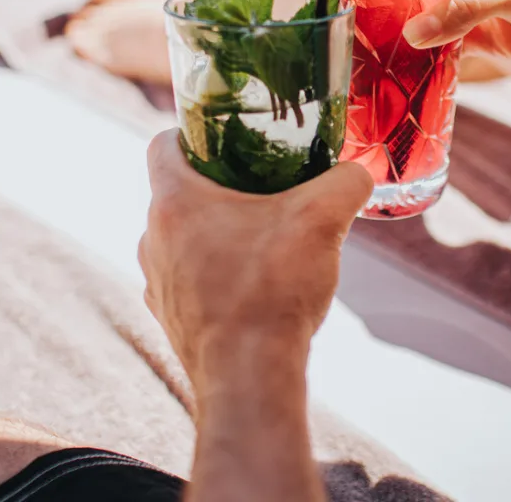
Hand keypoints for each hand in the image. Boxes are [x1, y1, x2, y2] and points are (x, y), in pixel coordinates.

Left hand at [138, 130, 372, 388]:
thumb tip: (358, 172)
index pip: (164, 143)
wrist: (250, 378)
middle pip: (177, 191)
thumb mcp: (322, 220)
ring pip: (181, 236)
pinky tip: (252, 282)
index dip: (194, 132)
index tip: (227, 138)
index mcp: (174, 201)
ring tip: (261, 236)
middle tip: (261, 185)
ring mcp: (157, 280)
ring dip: (215, 230)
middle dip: (218, 184)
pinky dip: (214, 271)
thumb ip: (346, 182)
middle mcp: (152, 237)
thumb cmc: (273, 291)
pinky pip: (187, 276)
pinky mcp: (170, 316)